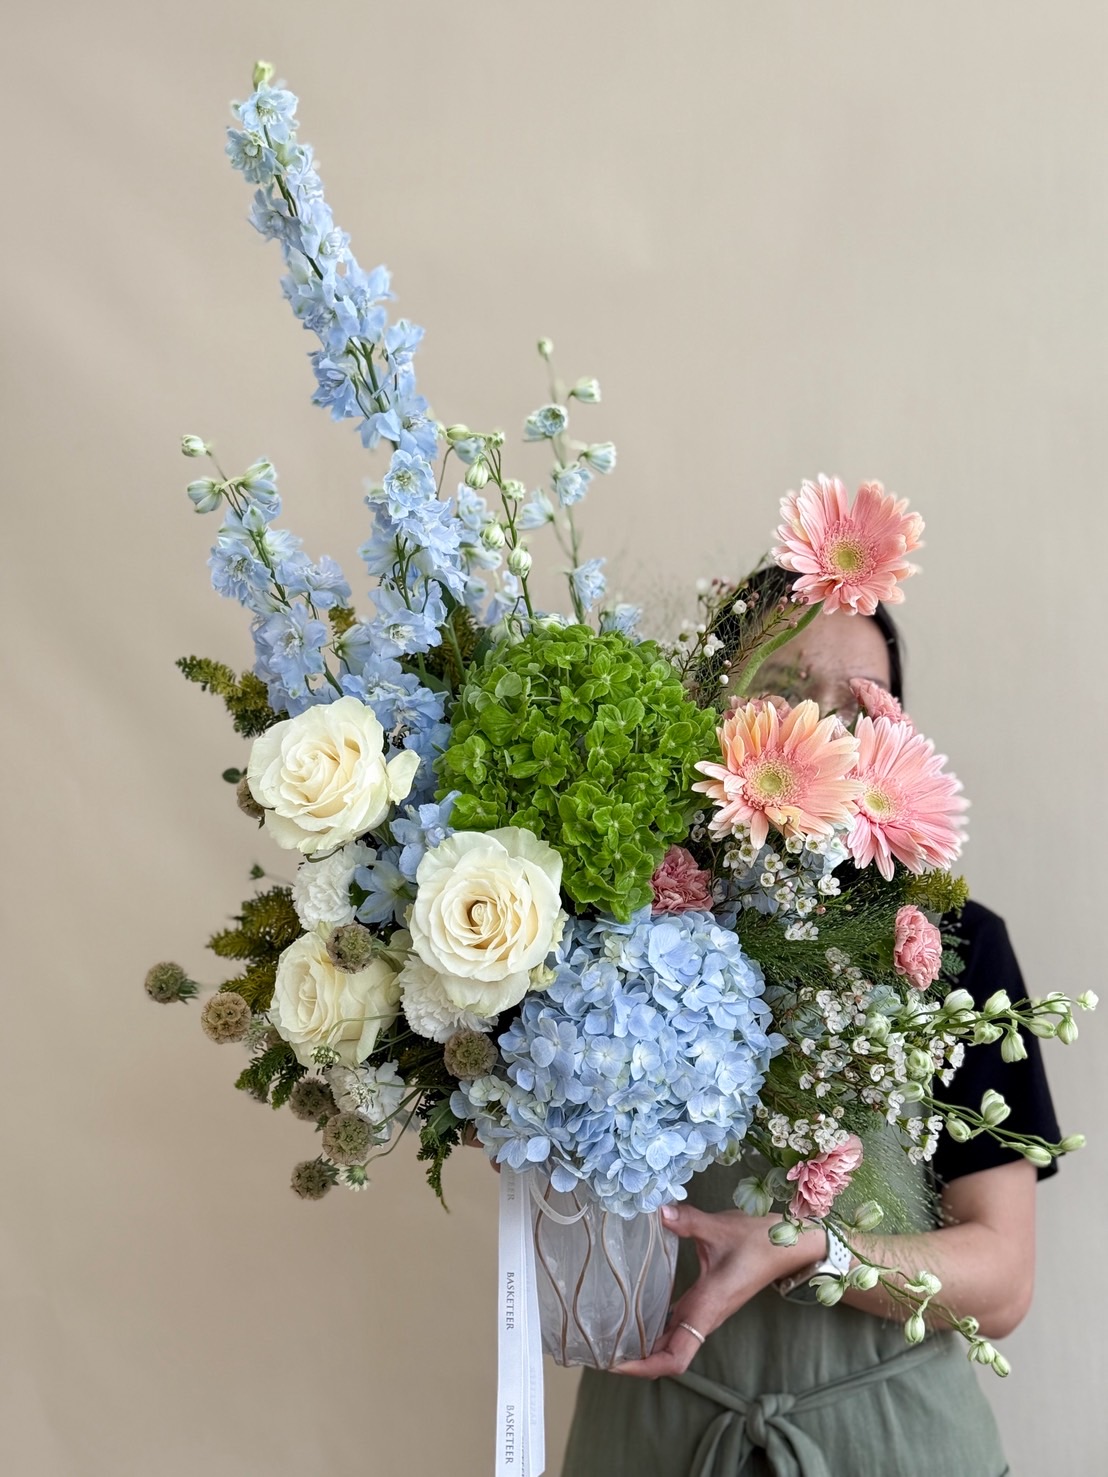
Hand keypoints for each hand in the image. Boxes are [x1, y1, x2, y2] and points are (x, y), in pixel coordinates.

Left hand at [612, 1203, 824, 1379]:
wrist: (788, 1244)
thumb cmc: (759, 1240)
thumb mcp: (720, 1228)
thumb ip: (687, 1221)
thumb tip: (659, 1212)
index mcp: (707, 1308)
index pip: (676, 1357)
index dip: (646, 1366)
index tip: (616, 1363)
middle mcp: (704, 1316)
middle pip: (668, 1355)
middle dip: (636, 1359)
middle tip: (600, 1348)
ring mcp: (706, 1310)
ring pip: (672, 1341)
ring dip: (644, 1344)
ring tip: (610, 1333)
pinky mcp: (706, 1300)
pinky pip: (677, 1323)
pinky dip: (655, 1324)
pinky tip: (635, 1310)